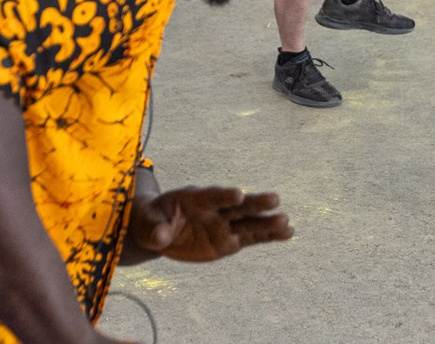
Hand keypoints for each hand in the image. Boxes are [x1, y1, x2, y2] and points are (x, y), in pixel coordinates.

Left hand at [129, 186, 292, 262]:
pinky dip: (269, 236)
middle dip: (255, 202)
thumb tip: (161, 236)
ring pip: (249, 223)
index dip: (224, 195)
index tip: (238, 194)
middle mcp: (215, 210)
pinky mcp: (230, 240)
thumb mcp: (146, 223)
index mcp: (195, 198)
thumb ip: (154, 228)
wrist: (159, 229)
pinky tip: (288, 233)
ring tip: (286, 222)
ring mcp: (224, 225)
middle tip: (274, 199)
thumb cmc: (151, 220)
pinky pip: (252, 238)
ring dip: (267, 223)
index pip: (212, 195)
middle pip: (237, 206)